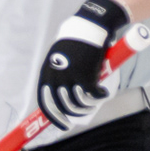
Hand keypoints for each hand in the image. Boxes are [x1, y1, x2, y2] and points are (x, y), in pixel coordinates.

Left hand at [36, 0, 129, 129]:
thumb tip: (63, 92)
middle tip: (78, 120)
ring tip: (93, 104)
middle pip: (62, 106)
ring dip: (87, 107)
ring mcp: (71, 76)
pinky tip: (104, 94)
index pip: (45, 101)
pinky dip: (100, 97)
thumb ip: (58, 73)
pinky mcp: (87, 75)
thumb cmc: (76, 41)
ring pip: (78, 103)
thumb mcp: (59, 57)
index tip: (61, 124)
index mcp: (47, 72)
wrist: (89, 26)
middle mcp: (56, 76)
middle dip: (70, 116)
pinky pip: (93, 94)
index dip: (53, 116)